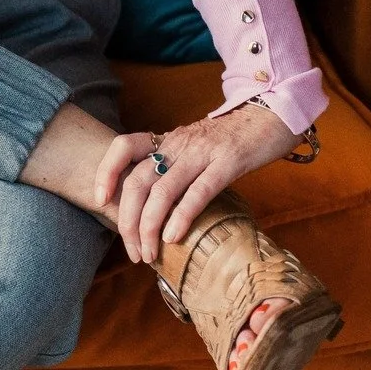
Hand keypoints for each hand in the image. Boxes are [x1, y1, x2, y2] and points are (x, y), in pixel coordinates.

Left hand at [94, 103, 298, 265]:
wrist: (271, 115)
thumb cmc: (231, 141)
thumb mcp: (194, 150)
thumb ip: (173, 170)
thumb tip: (152, 211)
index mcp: (167, 141)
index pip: (123, 147)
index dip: (106, 172)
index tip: (99, 200)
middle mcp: (178, 145)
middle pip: (137, 181)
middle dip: (127, 221)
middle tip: (131, 251)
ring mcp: (201, 153)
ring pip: (162, 191)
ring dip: (149, 227)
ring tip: (148, 253)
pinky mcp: (228, 162)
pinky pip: (198, 192)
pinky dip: (181, 216)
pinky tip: (173, 238)